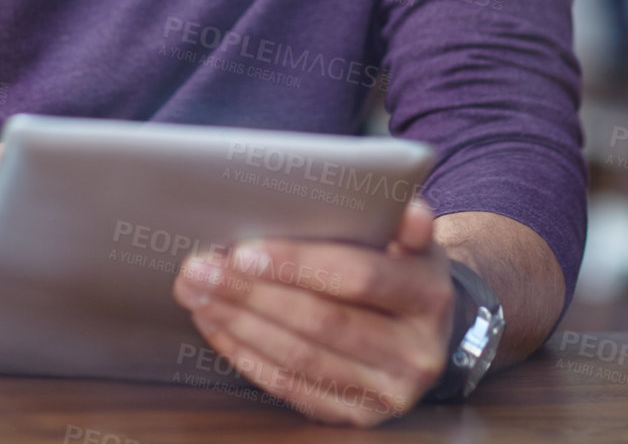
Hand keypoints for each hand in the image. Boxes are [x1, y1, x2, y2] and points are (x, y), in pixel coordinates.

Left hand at [171, 197, 453, 426]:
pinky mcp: (356, 416)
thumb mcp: (415, 242)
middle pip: (321, 322)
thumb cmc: (405, 272)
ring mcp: (386, 393)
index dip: (298, 265)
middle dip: (252, 294)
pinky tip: (218, 327)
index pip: (357, 278)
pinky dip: (247, 356)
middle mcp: (415, 353)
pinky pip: (292, 387)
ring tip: (198, 294)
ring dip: (239, 324)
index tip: (243, 251)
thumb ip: (408, 225)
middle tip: (200, 270)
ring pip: (300, 358)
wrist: (429, 334)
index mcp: (429, 297)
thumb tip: (410, 211)